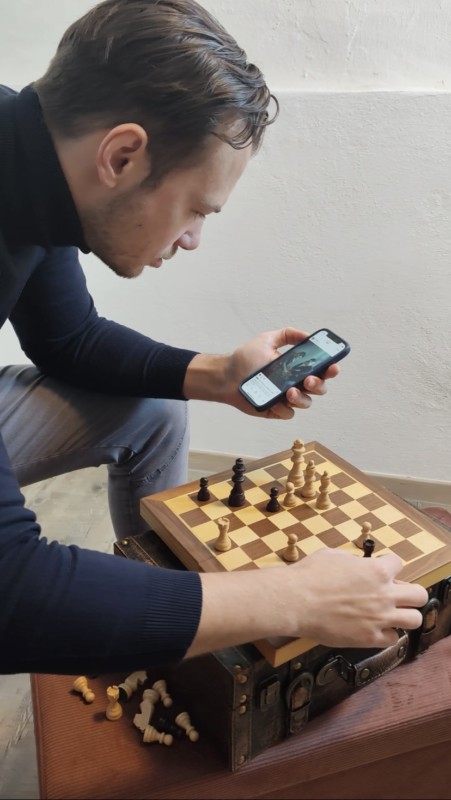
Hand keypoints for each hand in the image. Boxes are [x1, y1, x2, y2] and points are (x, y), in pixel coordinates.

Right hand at [188, 546, 428, 658]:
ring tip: (391, 614)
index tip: (380, 572)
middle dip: (410, 593)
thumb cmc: (309, 575)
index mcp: (377, 570)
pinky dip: (386, 634)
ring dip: (405, 616)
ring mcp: (379, 618)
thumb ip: (354, 561)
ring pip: (414, 620)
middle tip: (396, 594)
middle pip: (419, 595)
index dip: (389, 567)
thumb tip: (357, 565)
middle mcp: (384, 595)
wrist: (295, 601)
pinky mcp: (369, 638)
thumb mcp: (333, 555)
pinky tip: (374, 628)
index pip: (399, 564)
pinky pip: (393, 639)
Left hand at [224, 327, 339, 418]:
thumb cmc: (245, 359)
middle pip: (319, 388)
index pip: (320, 369)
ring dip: (302, 398)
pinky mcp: (276, 410)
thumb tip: (308, 335)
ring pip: (306, 402)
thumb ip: (288, 335)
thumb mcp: (267, 340)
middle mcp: (295, 383)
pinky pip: (288, 413)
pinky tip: (275, 402)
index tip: (333, 367)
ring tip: (289, 391)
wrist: (227, 376)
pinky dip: (284, 408)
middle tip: (308, 379)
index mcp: (297, 367)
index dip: (330, 369)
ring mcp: (286, 398)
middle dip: (318, 384)